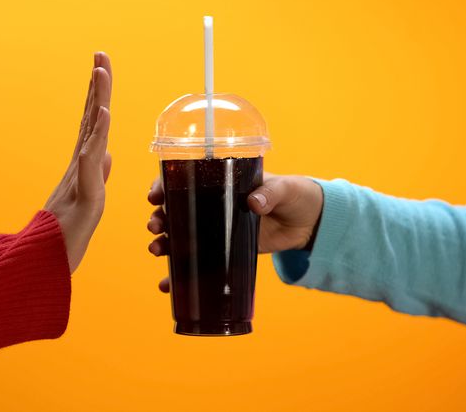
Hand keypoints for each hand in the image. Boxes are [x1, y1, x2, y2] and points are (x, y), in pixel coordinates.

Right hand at [45, 52, 112, 272]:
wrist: (46, 264)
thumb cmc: (63, 233)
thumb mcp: (88, 198)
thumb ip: (96, 174)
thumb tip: (108, 154)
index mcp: (82, 164)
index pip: (92, 121)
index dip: (97, 93)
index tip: (100, 65)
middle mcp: (80, 165)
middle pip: (90, 116)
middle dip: (97, 84)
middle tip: (100, 52)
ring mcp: (80, 178)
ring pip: (91, 132)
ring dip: (96, 99)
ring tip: (100, 70)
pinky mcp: (84, 196)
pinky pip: (90, 162)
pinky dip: (96, 137)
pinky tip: (102, 115)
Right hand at [146, 173, 322, 291]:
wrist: (310, 223)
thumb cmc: (296, 195)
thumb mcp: (284, 189)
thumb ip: (270, 193)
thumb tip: (254, 203)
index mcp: (221, 182)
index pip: (185, 180)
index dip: (165, 187)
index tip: (155, 196)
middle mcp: (212, 205)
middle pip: (175, 210)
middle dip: (159, 218)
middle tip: (156, 226)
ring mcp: (215, 230)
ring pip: (179, 236)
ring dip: (163, 243)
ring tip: (156, 250)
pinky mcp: (224, 252)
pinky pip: (196, 262)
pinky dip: (180, 275)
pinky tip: (167, 284)